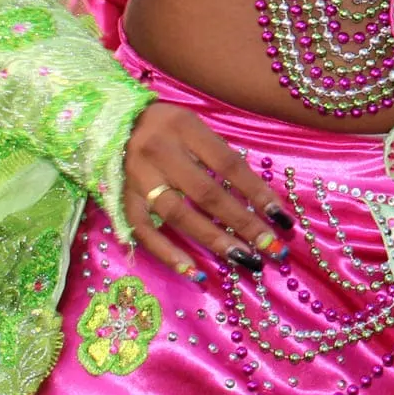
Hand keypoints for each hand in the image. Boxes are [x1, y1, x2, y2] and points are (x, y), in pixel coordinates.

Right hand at [121, 104, 288, 284]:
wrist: (111, 122)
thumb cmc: (166, 124)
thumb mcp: (196, 125)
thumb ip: (221, 155)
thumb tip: (259, 198)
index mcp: (185, 127)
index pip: (228, 165)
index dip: (256, 192)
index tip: (281, 217)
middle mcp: (160, 152)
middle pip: (206, 194)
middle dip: (242, 223)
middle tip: (270, 248)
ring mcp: (138, 178)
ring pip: (178, 216)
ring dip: (213, 240)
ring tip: (244, 259)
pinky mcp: (121, 198)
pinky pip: (144, 232)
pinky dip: (169, 254)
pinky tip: (195, 273)